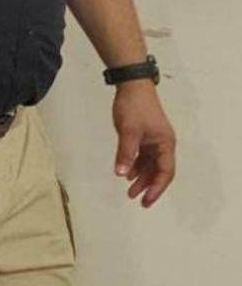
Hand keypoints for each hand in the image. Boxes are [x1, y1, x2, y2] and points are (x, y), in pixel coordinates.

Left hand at [112, 80, 175, 206]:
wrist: (131, 85)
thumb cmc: (134, 106)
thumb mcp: (128, 132)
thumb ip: (126, 153)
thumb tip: (121, 173)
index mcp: (165, 144)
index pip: (165, 172)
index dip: (156, 188)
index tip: (146, 200)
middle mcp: (162, 144)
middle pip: (158, 171)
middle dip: (148, 186)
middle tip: (136, 199)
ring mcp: (153, 140)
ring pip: (149, 164)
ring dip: (140, 177)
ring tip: (129, 190)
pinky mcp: (144, 135)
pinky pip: (142, 156)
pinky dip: (135, 165)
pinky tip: (126, 173)